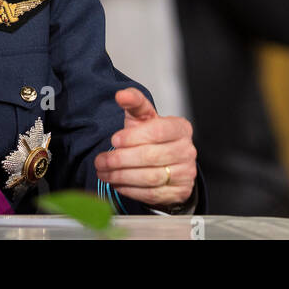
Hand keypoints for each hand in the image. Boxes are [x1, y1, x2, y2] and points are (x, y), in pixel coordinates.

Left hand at [94, 87, 196, 208]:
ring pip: (150, 177)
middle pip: (151, 156)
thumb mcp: (144, 117)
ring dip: (121, 176)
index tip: (114, 139)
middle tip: (101, 160)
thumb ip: (134, 103)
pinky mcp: (179, 191)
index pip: (157, 131)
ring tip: (104, 172)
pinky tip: (117, 183)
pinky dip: (130, 189)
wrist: (168, 163)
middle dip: (120, 159)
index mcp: (180, 128)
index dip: (132, 137)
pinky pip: (152, 194)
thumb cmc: (153, 137)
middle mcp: (187, 150)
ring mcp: (186, 172)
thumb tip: (121, 95)